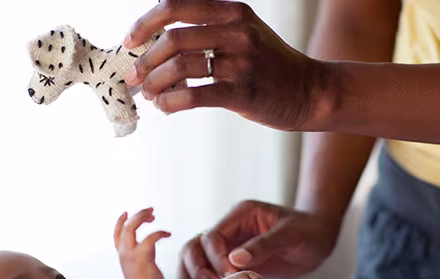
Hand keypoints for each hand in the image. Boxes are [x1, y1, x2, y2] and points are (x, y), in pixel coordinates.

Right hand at [114, 208, 171, 278]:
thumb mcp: (138, 266)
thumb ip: (139, 253)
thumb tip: (148, 246)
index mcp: (122, 254)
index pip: (116, 234)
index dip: (120, 222)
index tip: (126, 212)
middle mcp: (124, 252)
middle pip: (125, 226)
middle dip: (137, 215)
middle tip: (151, 211)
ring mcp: (131, 254)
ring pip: (132, 227)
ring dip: (142, 217)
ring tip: (153, 215)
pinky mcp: (143, 256)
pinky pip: (150, 237)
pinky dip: (160, 232)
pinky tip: (168, 234)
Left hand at [123, 0, 323, 130]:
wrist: (309, 91)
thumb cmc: (268, 64)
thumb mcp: (243, 32)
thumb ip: (207, 29)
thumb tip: (156, 42)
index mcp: (232, 11)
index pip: (175, 5)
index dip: (145, 22)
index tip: (130, 41)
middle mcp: (236, 31)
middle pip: (172, 39)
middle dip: (144, 61)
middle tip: (133, 77)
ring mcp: (241, 62)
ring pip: (179, 68)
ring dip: (155, 84)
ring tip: (150, 95)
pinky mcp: (243, 92)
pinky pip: (194, 96)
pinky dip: (171, 102)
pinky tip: (164, 107)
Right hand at [178, 200, 339, 278]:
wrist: (318, 238)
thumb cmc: (309, 232)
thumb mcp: (291, 235)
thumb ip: (263, 245)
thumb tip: (235, 260)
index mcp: (241, 215)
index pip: (212, 236)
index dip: (216, 258)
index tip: (230, 277)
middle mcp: (228, 228)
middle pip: (194, 246)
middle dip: (197, 269)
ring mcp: (227, 245)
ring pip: (193, 258)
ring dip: (192, 277)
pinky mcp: (229, 261)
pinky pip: (206, 271)